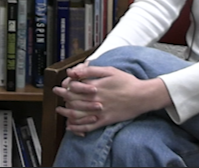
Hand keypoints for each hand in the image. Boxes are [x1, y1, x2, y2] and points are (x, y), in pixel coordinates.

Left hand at [53, 65, 169, 135]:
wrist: (142, 96)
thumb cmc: (126, 81)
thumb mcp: (109, 70)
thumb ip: (90, 70)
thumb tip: (73, 71)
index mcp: (95, 86)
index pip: (74, 87)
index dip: (66, 85)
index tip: (62, 84)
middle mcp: (95, 100)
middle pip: (73, 100)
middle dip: (62, 97)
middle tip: (56, 94)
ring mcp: (100, 111)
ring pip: (78, 114)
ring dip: (66, 113)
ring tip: (60, 110)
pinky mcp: (105, 120)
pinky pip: (88, 126)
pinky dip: (77, 128)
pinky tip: (70, 126)